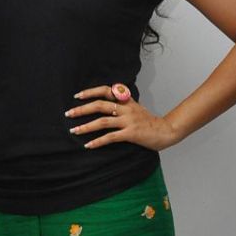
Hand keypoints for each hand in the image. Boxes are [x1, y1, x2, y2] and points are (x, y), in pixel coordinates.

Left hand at [64, 83, 178, 151]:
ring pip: (102, 121)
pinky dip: (98, 141)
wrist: (166, 131)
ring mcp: (129, 121)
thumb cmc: (149, 122)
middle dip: (82, 109)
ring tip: (74, 131)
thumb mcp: (136, 108)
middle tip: (69, 114)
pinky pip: (110, 137)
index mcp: (127, 100)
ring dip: (86, 126)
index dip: (90, 92)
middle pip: (100, 105)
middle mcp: (126, 108)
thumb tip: (104, 104)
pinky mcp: (131, 134)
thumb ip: (122, 105)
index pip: (106, 90)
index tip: (77, 96)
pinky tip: (88, 145)